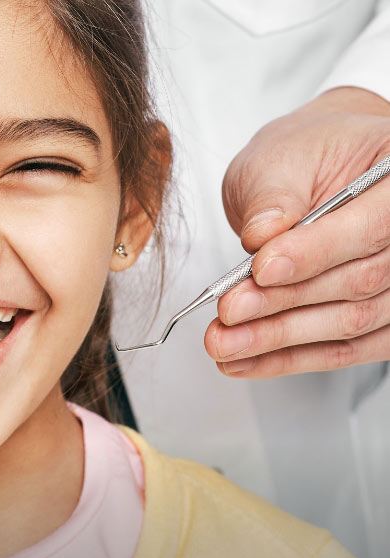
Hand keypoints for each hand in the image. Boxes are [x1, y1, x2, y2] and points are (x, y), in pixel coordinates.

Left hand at [204, 87, 389, 377]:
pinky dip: (290, 358)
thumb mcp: (278, 159)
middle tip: (229, 312)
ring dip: (281, 340)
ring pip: (353, 322)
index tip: (261, 269)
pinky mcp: (384, 318)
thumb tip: (261, 236)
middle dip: (284, 303)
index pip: (370, 227)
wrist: (315, 173)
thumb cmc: (305, 157)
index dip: (315, 253)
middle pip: (360, 281)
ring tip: (225, 343)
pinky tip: (247, 360)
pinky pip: (346, 350)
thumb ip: (272, 197)